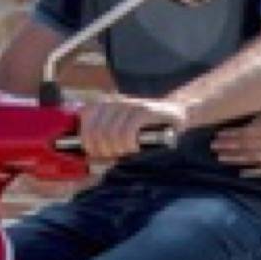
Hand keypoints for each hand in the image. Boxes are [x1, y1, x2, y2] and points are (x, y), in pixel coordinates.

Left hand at [69, 90, 186, 165]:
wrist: (175, 114)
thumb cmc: (144, 130)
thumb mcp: (120, 130)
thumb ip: (103, 140)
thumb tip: (89, 158)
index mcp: (104, 103)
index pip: (85, 117)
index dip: (87, 139)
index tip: (97, 152)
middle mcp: (115, 100)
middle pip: (97, 130)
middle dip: (104, 149)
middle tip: (115, 155)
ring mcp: (130, 104)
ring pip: (111, 133)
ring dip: (118, 149)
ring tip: (127, 151)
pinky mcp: (145, 110)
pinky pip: (127, 131)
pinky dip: (129, 144)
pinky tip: (135, 147)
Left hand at [207, 107, 260, 174]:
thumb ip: (260, 117)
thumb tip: (243, 125)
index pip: (242, 134)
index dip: (229, 136)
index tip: (216, 135)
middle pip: (244, 147)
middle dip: (227, 147)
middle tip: (213, 147)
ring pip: (251, 159)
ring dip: (235, 159)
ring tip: (221, 158)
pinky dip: (253, 172)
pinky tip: (241, 174)